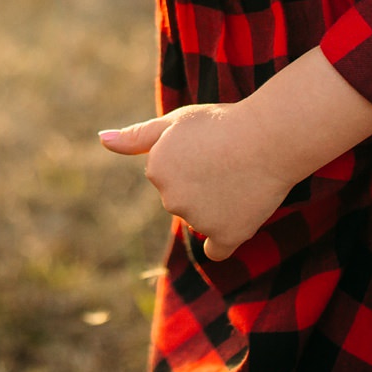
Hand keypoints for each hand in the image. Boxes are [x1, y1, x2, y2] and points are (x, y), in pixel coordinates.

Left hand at [99, 104, 294, 260]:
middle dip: (200, 186)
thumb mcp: (176, 121)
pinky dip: (223, 240)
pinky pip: (217, 250)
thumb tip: (101, 138)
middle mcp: (170, 199)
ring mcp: (198, 220)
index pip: (168, 175)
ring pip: (201, 219)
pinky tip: (233, 224)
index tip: (207, 147)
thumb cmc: (223, 123)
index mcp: (156, 170)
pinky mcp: (226, 236)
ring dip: (216, 207)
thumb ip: (136, 136)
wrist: (270, 136)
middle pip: (182, 200)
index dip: (190, 160)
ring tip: (239, 178)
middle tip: (227, 162)